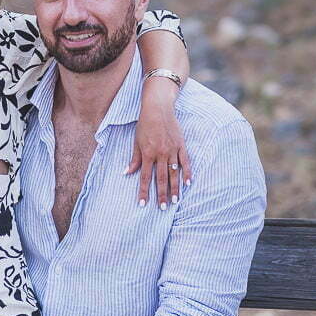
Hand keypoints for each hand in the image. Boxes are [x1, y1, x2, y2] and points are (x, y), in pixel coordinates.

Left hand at [128, 78, 191, 207]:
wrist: (158, 108)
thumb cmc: (145, 124)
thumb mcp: (136, 141)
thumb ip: (134, 158)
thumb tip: (127, 173)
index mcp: (147, 153)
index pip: (145, 177)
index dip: (143, 191)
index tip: (142, 204)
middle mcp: (160, 153)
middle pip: (161, 178)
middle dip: (161, 194)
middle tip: (162, 208)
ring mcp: (172, 150)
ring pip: (174, 173)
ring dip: (175, 188)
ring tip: (175, 201)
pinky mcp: (181, 145)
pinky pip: (186, 162)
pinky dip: (187, 173)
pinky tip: (188, 183)